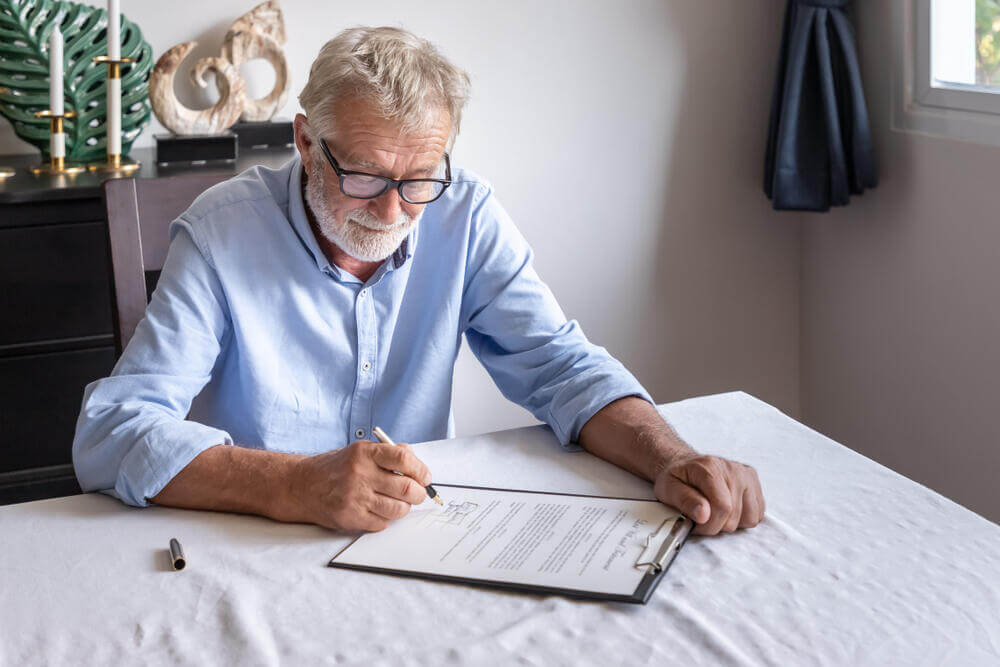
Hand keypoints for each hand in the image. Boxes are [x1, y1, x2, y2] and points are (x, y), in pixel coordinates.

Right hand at [285, 440, 430, 531]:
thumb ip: (389, 453)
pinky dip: (386, 519)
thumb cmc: (335, 468)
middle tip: (417, 494)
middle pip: (406, 488)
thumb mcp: (359, 451)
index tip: (425, 477)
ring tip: (398, 503)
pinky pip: (382, 523)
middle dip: (419, 494)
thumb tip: (418, 465)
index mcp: (365, 453)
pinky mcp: (350, 517)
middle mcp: (360, 474)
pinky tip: (378, 510)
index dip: (421, 470)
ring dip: (404, 508)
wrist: (301, 485)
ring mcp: (355, 497)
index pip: (404, 459)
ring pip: (398, 509)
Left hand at [654, 454, 763, 534]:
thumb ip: (685, 501)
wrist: (685, 464)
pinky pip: (758, 513)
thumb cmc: (677, 477)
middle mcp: (732, 469)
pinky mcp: (754, 481)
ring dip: (731, 522)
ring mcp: (746, 475)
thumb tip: (704, 515)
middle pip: (734, 516)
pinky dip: (743, 518)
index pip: (723, 507)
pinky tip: (729, 509)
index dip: (709, 525)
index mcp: (710, 468)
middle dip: (716, 525)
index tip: (697, 525)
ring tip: (716, 512)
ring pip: (749, 517)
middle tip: (702, 517)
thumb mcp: (669, 488)